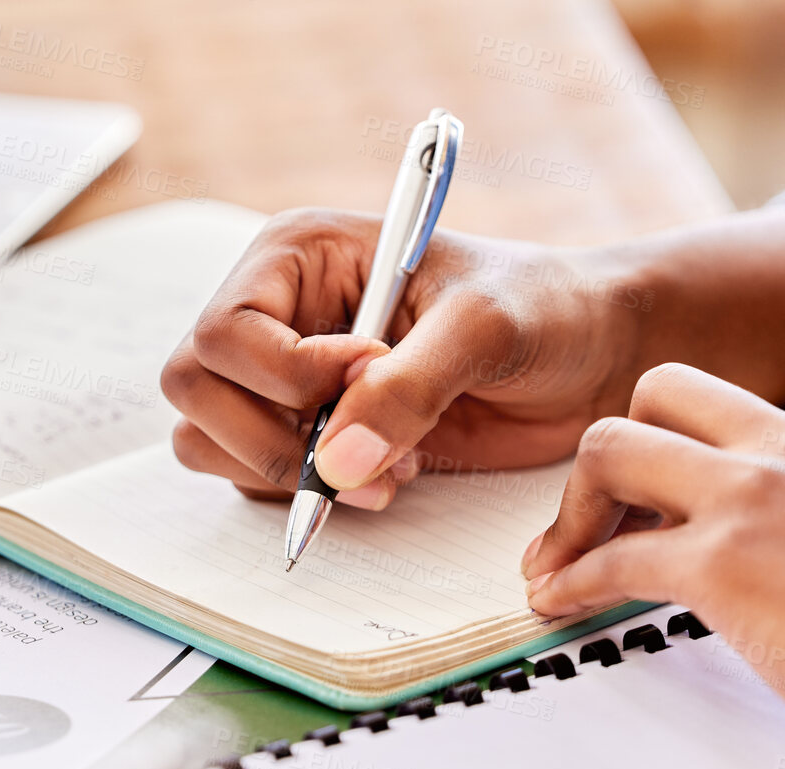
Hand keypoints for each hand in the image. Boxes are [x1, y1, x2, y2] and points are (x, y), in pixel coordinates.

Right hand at [161, 208, 649, 509]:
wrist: (589, 356)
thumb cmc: (542, 308)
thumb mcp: (483, 328)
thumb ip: (409, 388)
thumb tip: (335, 464)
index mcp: (297, 255)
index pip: (225, 331)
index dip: (287, 375)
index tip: (372, 374)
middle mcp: (275, 314)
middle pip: (195, 390)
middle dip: (275, 439)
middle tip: (368, 454)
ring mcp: (285, 380)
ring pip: (210, 442)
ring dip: (292, 475)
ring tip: (390, 467)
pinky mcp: (310, 436)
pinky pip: (256, 481)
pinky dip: (312, 496)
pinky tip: (389, 476)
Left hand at [521, 364, 784, 768]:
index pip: (736, 415)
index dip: (688, 455)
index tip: (666, 506)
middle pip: (661, 391)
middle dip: (618, 450)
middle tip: (600, 516)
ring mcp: (750, 498)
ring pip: (611, 448)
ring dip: (575, 509)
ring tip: (559, 563)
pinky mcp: (718, 563)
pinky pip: (609, 557)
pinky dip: (571, 580)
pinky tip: (559, 604)